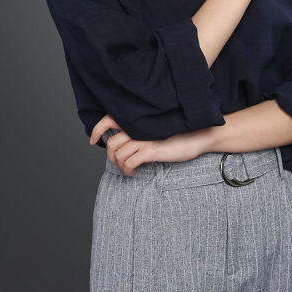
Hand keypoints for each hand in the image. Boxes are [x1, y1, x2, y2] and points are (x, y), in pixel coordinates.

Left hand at [89, 114, 210, 176]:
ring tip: (129, 169)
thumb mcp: (155, 131)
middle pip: (111, 142)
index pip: (109, 119)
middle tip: (118, 163)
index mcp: (138, 120)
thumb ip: (139, 131)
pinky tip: (134, 172)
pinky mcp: (150, 149)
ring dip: (120, 165)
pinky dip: (128, 169)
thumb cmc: (178, 135)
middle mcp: (138, 127)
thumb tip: (123, 143)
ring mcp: (143, 138)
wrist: (198, 136)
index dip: (97, 129)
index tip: (93, 140)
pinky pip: (129, 162)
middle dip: (111, 157)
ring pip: (118, 154)